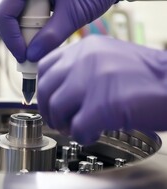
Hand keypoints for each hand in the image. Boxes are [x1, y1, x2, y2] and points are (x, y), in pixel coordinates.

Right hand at [0, 0, 114, 61]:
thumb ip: (52, 36)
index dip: (11, 38)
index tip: (24, 55)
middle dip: (15, 37)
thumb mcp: (74, 14)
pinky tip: (42, 29)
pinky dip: (27, 25)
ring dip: (22, 32)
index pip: (4, 14)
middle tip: (32, 51)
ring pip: (7, 16)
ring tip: (41, 37)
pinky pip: (17, 14)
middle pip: (2, 16)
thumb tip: (32, 55)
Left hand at [37, 35, 166, 143]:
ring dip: (64, 125)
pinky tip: (93, 134)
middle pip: (46, 90)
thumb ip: (81, 71)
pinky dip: (82, 136)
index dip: (44, 90)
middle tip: (61, 122)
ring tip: (78, 128)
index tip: (49, 102)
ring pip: (57, 108)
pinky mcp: (103, 105)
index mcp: (86, 48)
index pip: (46, 67)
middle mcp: (86, 59)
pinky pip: (76, 127)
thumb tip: (58, 92)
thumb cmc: (149, 79)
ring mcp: (93, 80)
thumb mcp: (108, 61)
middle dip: (50, 111)